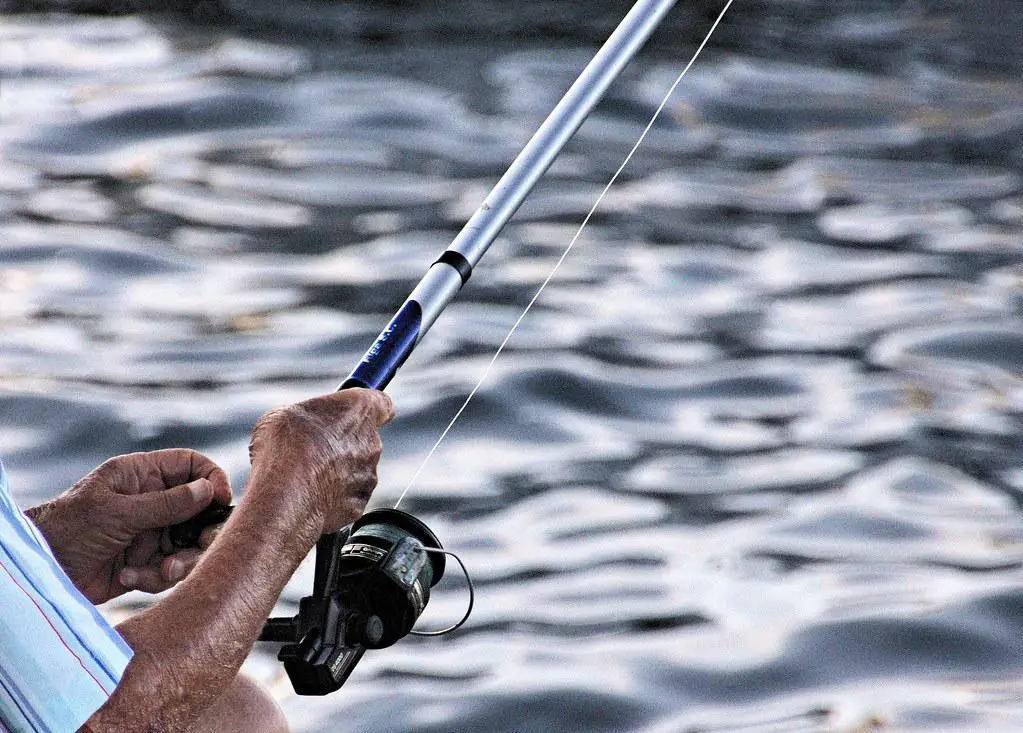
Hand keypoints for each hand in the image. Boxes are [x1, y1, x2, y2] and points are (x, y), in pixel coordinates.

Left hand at [26, 449, 232, 603]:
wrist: (41, 574)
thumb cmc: (68, 530)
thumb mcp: (117, 512)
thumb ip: (166, 503)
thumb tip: (207, 490)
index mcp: (142, 476)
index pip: (190, 465)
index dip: (211, 478)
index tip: (221, 499)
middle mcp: (151, 502)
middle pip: (199, 509)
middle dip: (203, 531)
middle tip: (203, 545)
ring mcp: (150, 533)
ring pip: (190, 544)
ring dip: (181, 561)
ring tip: (164, 571)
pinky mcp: (146, 562)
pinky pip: (171, 569)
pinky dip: (156, 577)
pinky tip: (131, 577)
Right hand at [248, 388, 394, 534]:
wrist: (284, 498)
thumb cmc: (285, 449)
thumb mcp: (284, 413)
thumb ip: (308, 415)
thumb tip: (304, 423)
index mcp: (358, 410)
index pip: (382, 404)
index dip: (371, 408)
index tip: (356, 412)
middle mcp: (372, 442)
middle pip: (363, 439)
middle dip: (341, 443)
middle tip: (310, 449)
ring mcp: (368, 476)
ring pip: (355, 470)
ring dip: (335, 472)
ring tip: (302, 476)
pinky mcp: (359, 505)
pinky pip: (347, 497)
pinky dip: (331, 497)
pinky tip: (307, 496)